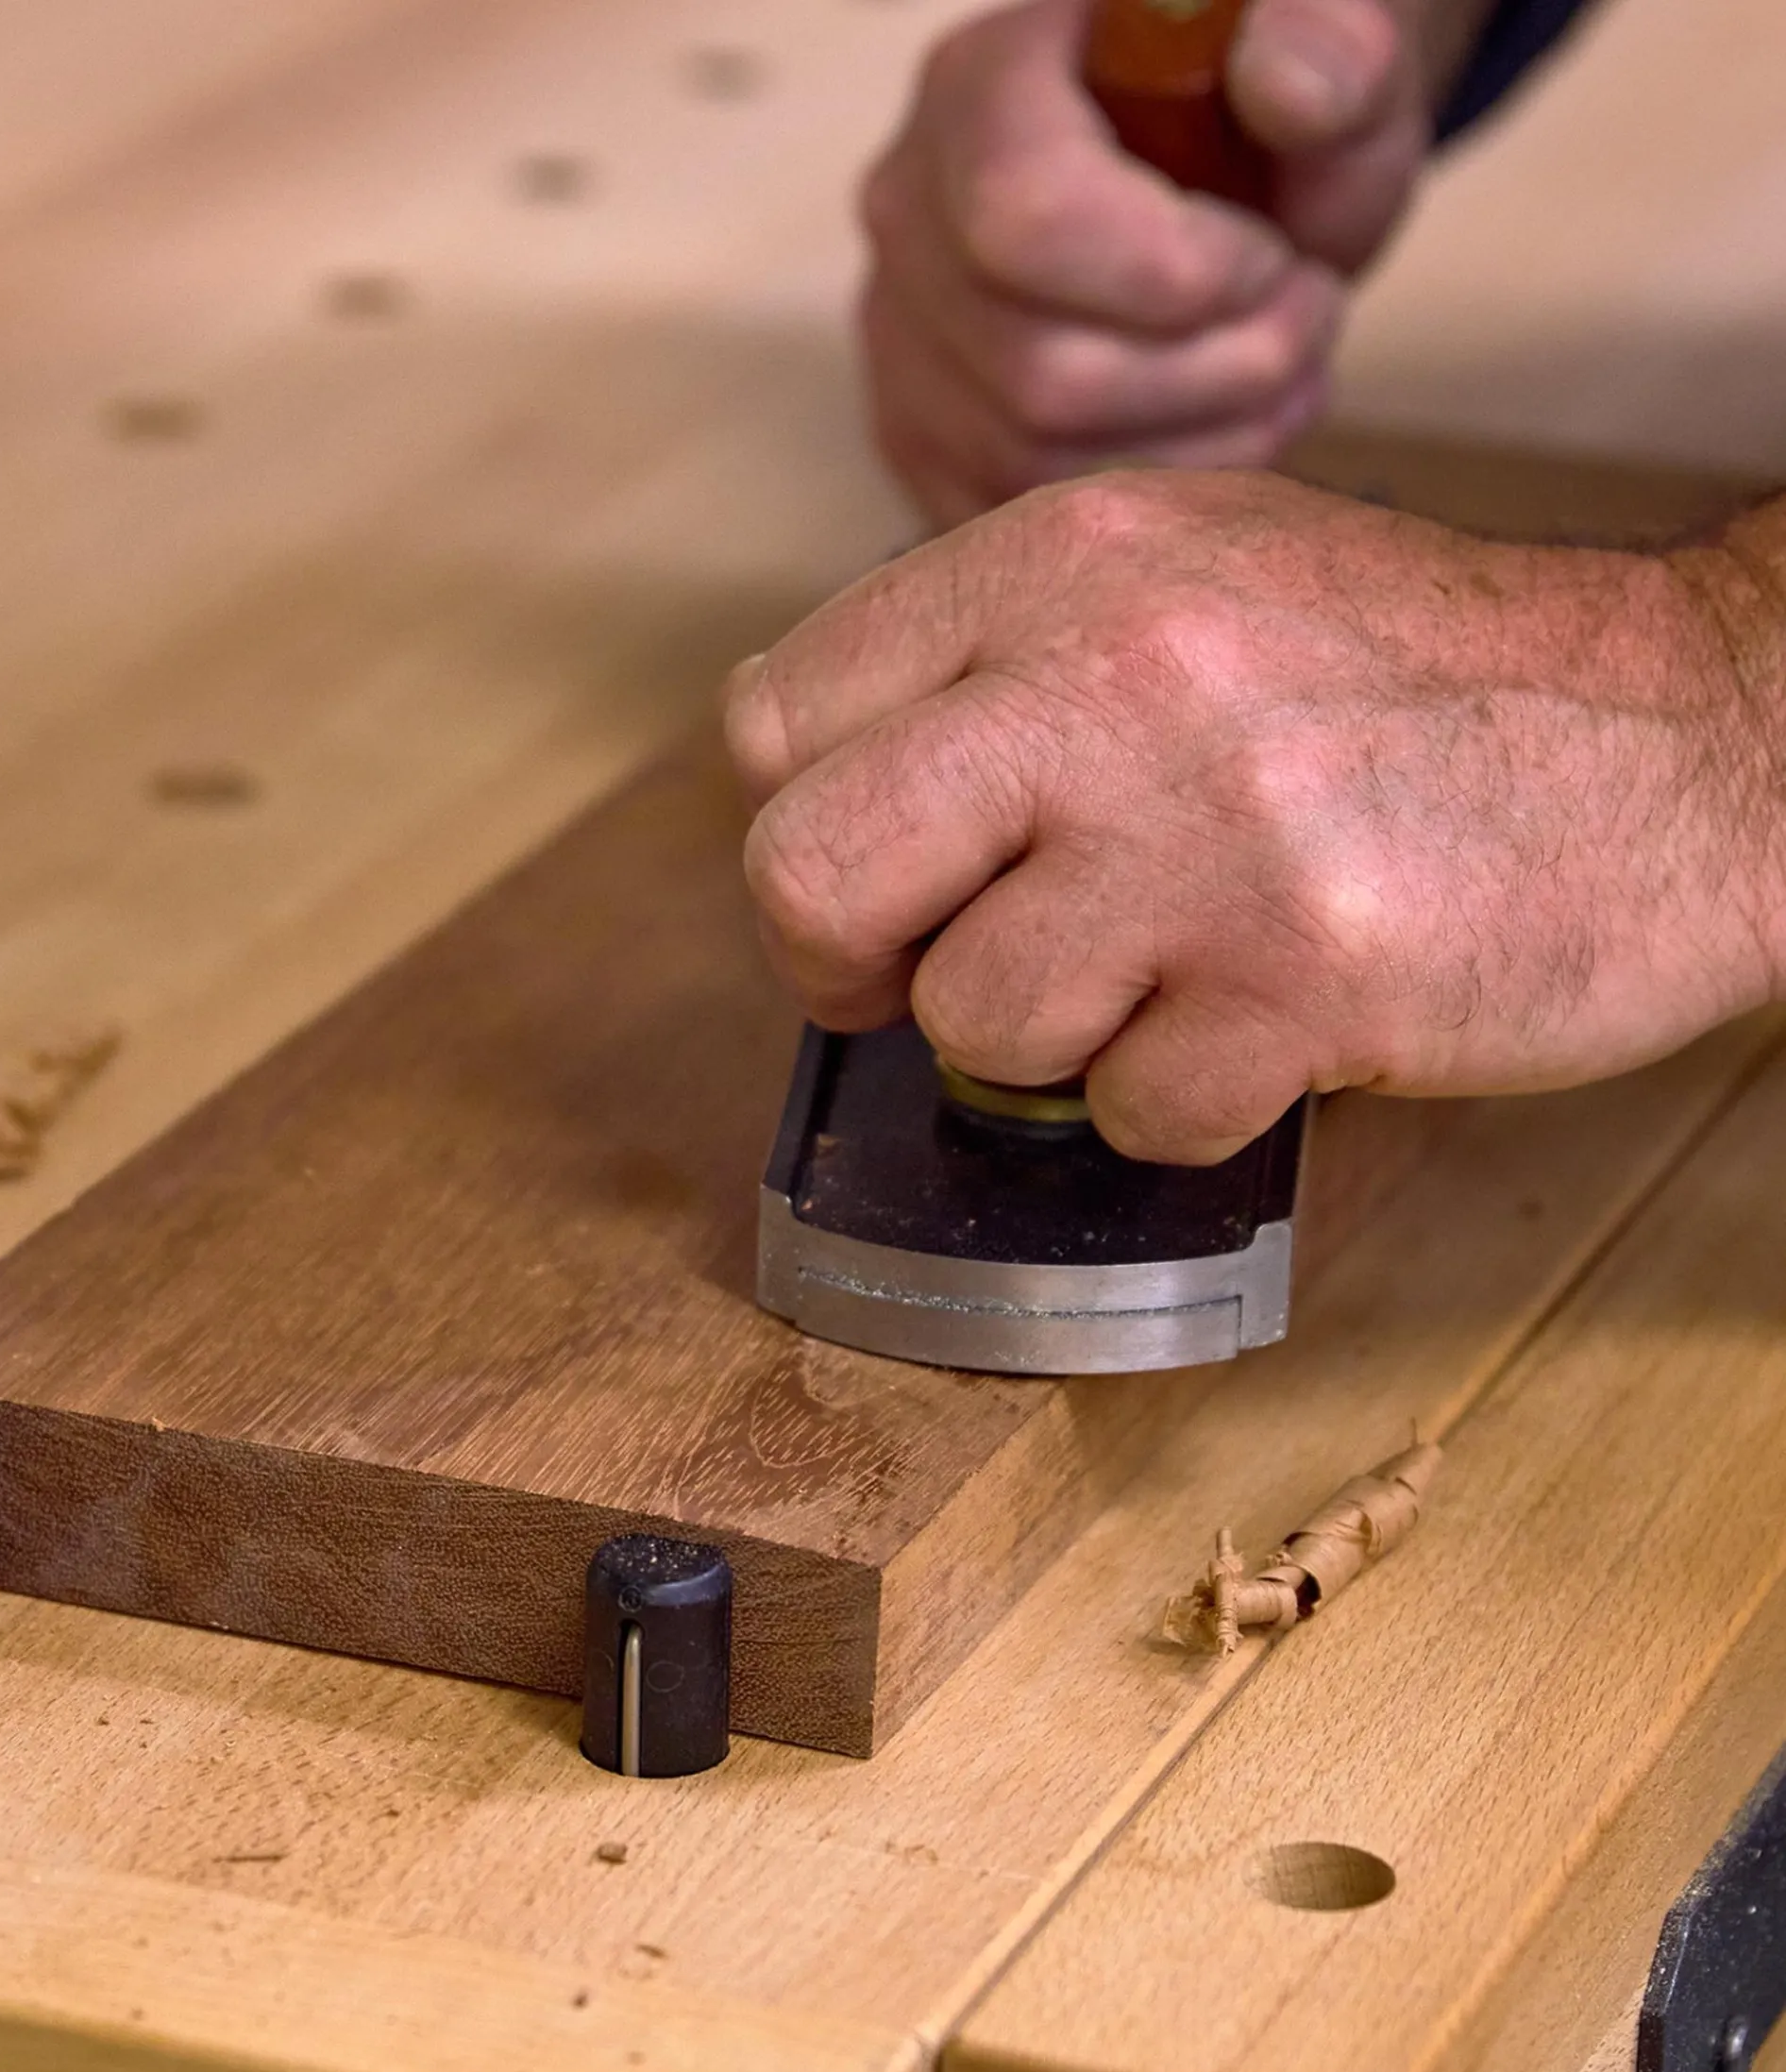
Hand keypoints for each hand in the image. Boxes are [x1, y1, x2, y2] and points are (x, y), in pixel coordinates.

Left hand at [727, 470, 1785, 1162]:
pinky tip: (1264, 1026)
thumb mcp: (1185, 578)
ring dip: (1052, 1042)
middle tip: (923, 982)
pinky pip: (1132, 1111)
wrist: (1690, 730)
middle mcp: (1112, 677)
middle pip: (809, 871)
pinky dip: (1184, 1102)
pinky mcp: (1303, 976)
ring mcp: (1207, 832)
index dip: (809, 833)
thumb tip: (826, 797)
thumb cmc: (1412, 679)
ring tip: (1166, 978)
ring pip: (974, 1021)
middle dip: (843, 965)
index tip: (886, 883)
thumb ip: (1001, 666)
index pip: (779, 724)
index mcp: (1060, 563)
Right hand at [860, 0, 1443, 523]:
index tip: (1275, 258)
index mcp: (978, 90)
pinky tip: (1218, 433)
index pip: (1027, 216)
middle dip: (1215, 374)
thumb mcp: (1338, 58)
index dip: (1176, 272)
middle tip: (1308, 322)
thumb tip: (1292, 85)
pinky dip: (1148, 504)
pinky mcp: (922, 446)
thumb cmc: (1264, 123)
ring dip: (1198, 447)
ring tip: (1282, 376)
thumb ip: (1337, 51)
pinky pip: (1027, 525)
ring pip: (1035, 467)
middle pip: (1041, 373)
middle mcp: (907, 222)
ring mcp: (899, 346)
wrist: (1211, 185)